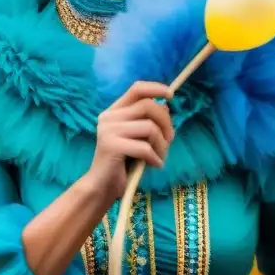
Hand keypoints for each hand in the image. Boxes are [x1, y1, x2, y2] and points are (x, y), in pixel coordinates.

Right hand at [86, 81, 173, 202]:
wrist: (103, 187)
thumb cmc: (124, 162)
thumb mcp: (138, 137)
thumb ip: (147, 121)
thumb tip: (166, 106)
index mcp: (114, 111)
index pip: (136, 89)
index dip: (155, 88)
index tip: (170, 95)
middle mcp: (109, 117)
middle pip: (147, 106)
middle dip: (166, 123)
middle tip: (169, 141)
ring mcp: (108, 130)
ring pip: (149, 127)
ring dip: (162, 145)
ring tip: (160, 157)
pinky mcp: (111, 146)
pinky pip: (145, 148)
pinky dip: (156, 158)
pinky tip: (154, 165)